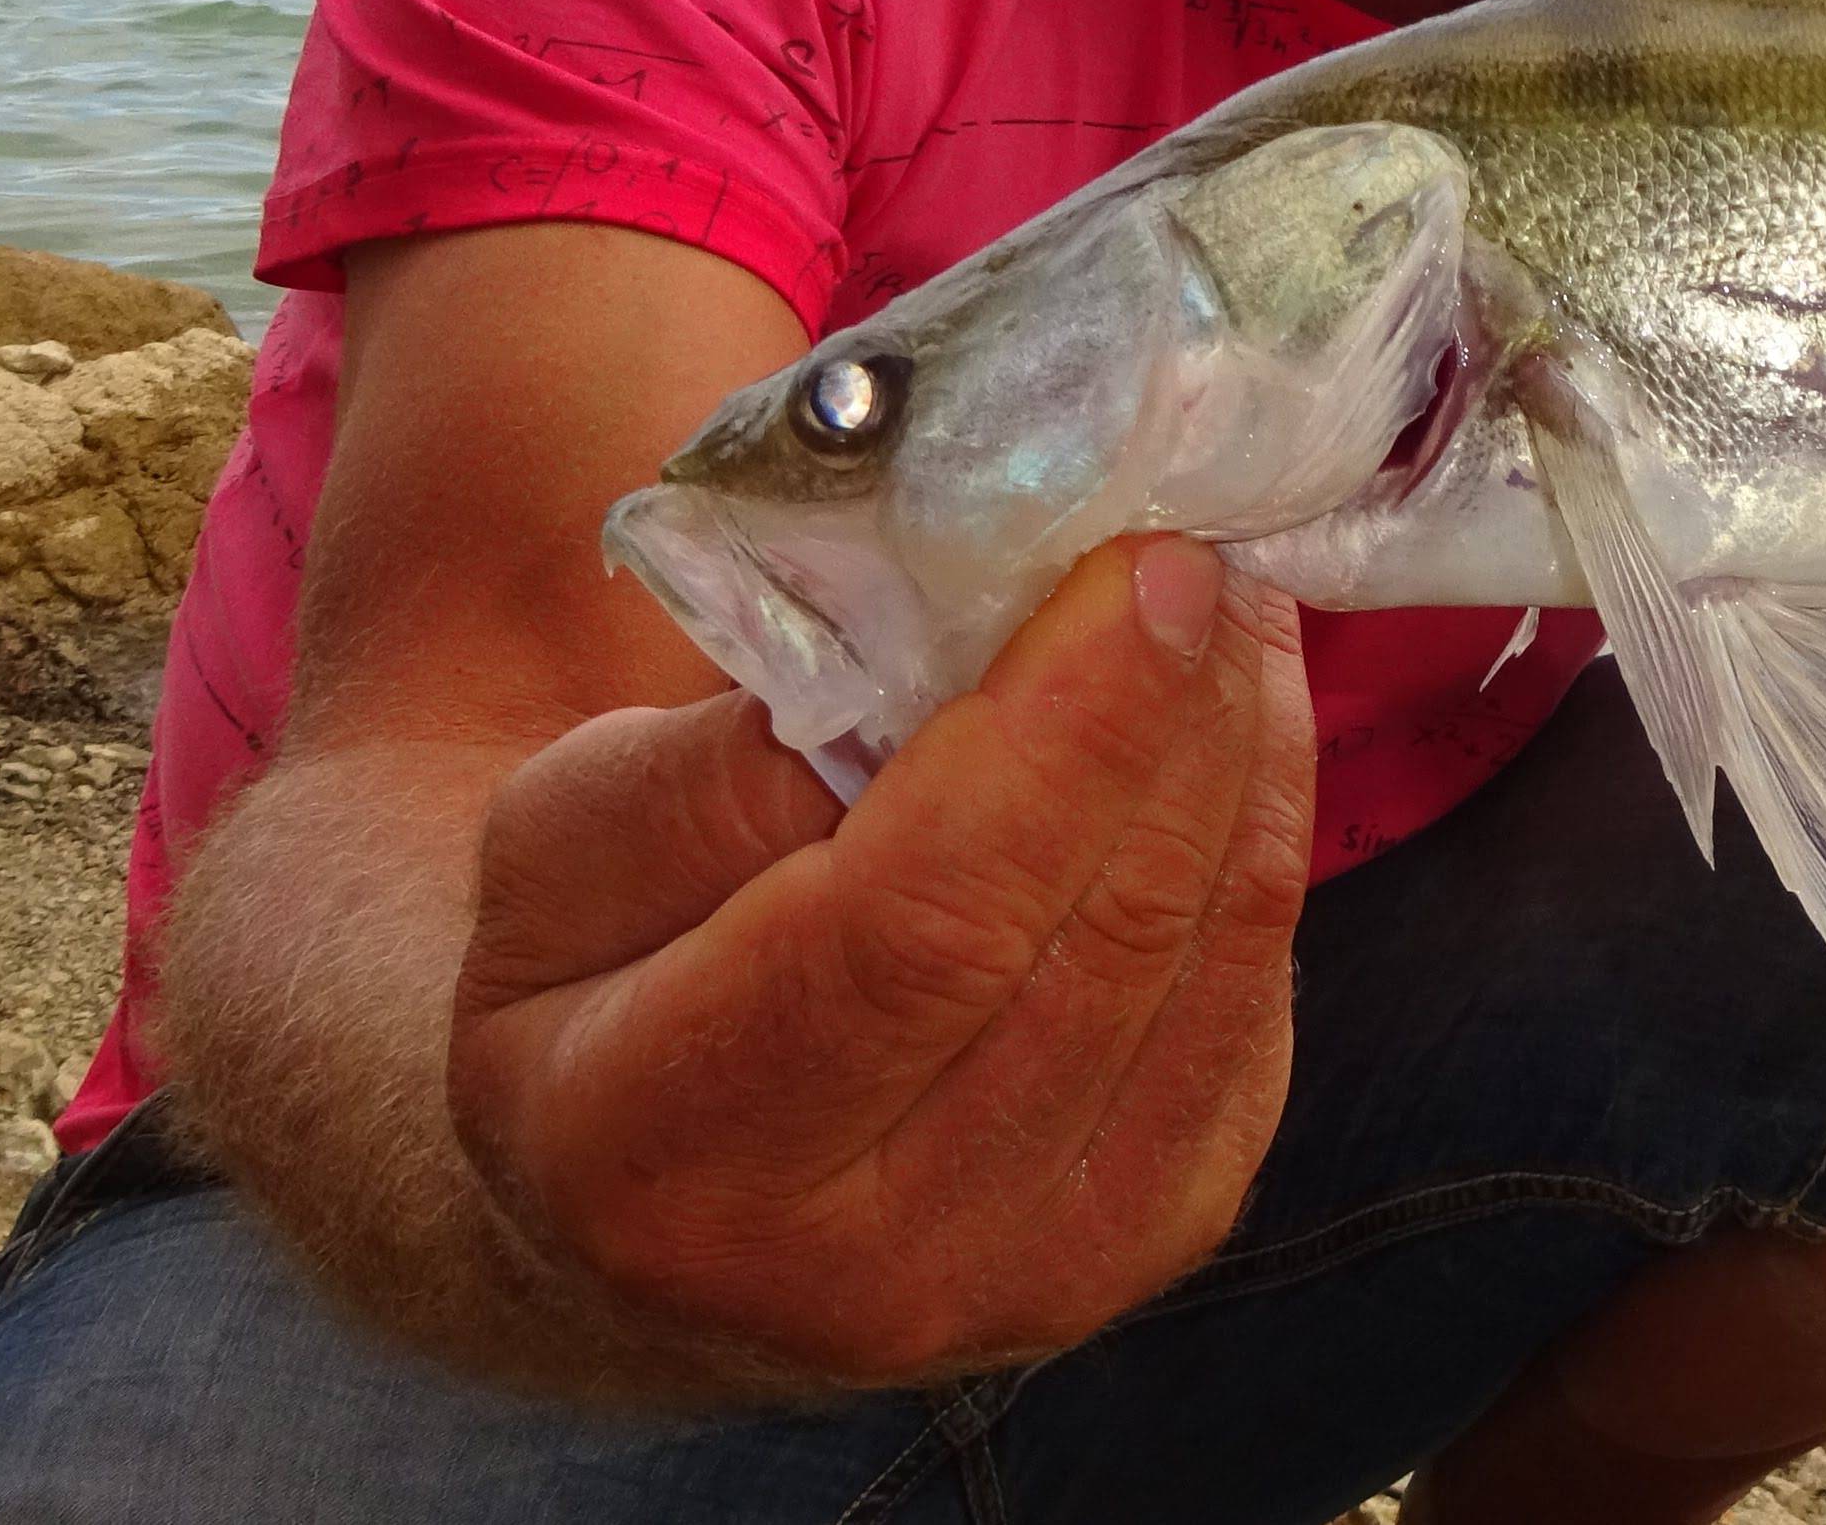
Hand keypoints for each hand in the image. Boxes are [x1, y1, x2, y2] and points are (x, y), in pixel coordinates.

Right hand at [444, 536, 1316, 1387]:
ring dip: (1244, 760)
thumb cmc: (597, 974)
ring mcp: (1026, 1279)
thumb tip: (956, 660)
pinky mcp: (1147, 1243)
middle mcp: (862, 1267)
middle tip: (1202, 547)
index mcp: (663, 1152)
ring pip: (1203, 972)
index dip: (1058, 735)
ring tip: (1236, 607)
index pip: (917, 926)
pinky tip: (1240, 729)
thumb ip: (726, 764)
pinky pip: (1251, 1014)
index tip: (1136, 565)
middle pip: (1092, 944)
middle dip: (1173, 719)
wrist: (648, 1193)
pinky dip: (1262, 847)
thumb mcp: (563, 842)